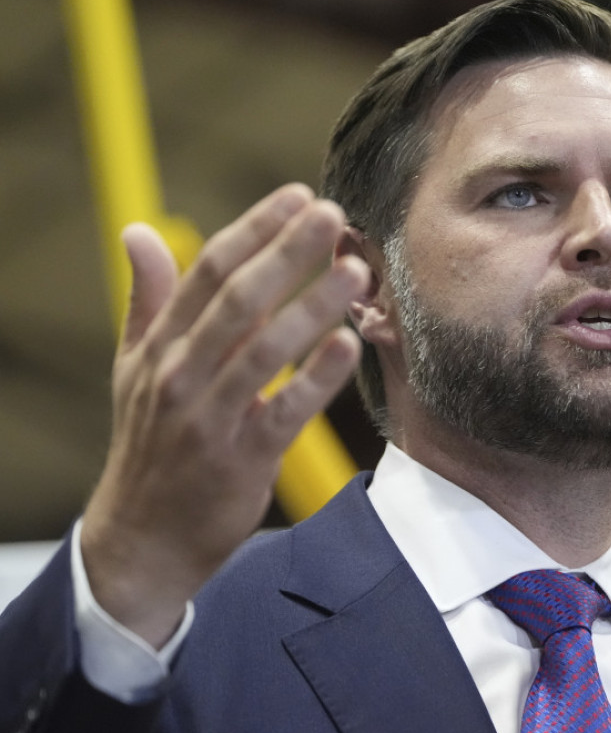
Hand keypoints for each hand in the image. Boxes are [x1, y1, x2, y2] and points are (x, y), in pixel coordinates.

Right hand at [80, 184, 369, 647]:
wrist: (143, 536)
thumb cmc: (150, 441)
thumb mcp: (133, 368)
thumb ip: (147, 299)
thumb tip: (136, 231)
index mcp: (161, 345)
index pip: (208, 271)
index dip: (254, 229)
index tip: (297, 195)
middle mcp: (180, 375)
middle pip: (238, 300)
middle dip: (287, 253)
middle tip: (332, 215)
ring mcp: (210, 418)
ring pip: (264, 350)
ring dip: (311, 307)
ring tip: (355, 270)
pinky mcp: (242, 460)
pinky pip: (285, 412)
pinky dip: (317, 378)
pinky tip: (349, 343)